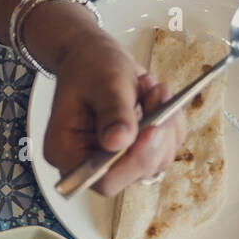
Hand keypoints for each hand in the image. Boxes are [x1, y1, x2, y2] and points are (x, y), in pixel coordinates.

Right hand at [42, 29, 187, 195]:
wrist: (95, 57)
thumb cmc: (90, 67)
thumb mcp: (103, 82)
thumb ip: (113, 112)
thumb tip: (119, 141)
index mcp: (66, 153)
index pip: (102, 180)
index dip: (132, 162)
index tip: (152, 128)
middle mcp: (88, 164)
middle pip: (134, 174)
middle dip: (156, 136)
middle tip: (157, 95)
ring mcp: (113, 160)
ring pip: (156, 161)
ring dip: (166, 125)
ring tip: (153, 91)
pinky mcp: (133, 151)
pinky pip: (165, 148)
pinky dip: (171, 122)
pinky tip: (155, 99)